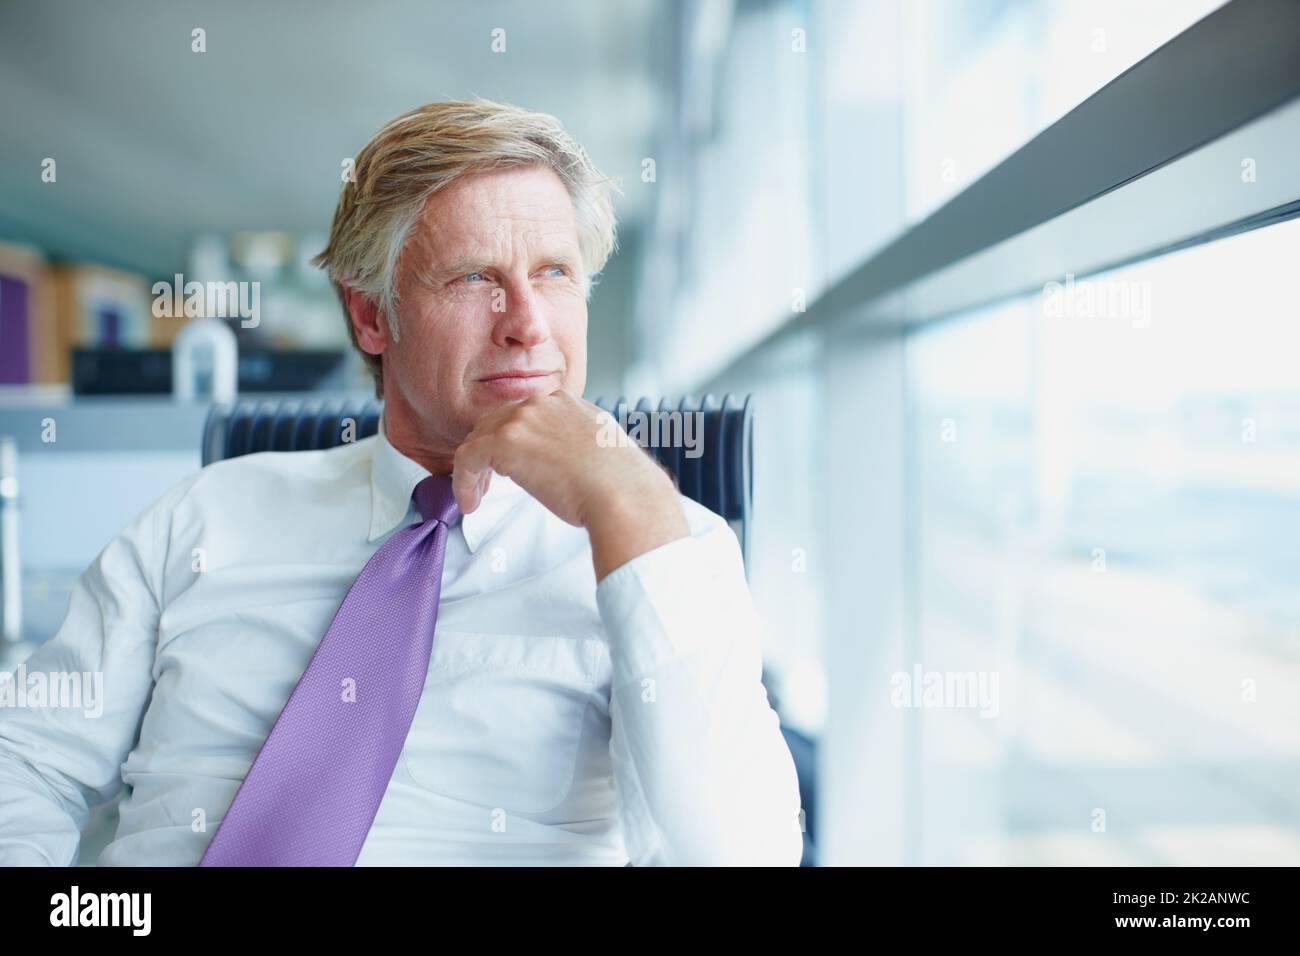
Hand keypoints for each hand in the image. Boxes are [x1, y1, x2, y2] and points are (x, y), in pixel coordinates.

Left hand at [451, 390, 689, 580]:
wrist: (623, 494)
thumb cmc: (622, 484)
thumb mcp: (601, 449)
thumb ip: (577, 444)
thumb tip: (565, 464)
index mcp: (567, 402)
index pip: (523, 415)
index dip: (510, 441)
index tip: (509, 467)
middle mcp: (543, 403)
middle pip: (496, 423)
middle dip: (488, 454)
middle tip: (487, 484)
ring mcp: (523, 419)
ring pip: (478, 440)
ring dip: (474, 470)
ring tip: (476, 496)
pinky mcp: (505, 442)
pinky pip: (468, 459)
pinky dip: (463, 482)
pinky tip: (470, 503)